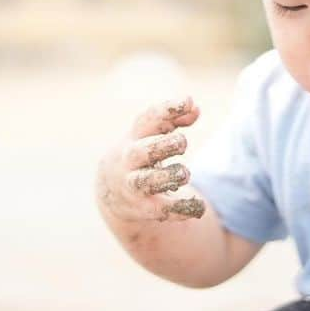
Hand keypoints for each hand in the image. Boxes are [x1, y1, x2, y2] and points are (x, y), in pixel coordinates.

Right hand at [96, 97, 205, 223]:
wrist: (111, 191)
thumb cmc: (141, 153)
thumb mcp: (152, 134)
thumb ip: (174, 119)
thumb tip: (195, 107)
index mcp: (134, 136)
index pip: (148, 119)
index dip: (168, 109)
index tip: (189, 100)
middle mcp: (130, 160)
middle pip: (142, 151)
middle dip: (164, 146)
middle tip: (182, 142)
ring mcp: (133, 185)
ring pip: (148, 182)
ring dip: (170, 177)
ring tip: (183, 173)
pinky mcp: (142, 208)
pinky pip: (161, 210)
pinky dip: (182, 208)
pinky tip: (198, 206)